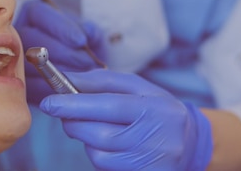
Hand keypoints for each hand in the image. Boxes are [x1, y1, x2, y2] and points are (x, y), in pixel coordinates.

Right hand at [14, 0, 105, 102]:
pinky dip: (52, 87)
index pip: (38, 13)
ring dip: (59, 70)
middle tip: (85, 62)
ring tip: (83, 76)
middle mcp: (19, 34)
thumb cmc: (85, 51)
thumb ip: (91, 32)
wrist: (85, 77)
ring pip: (29, 61)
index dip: (60, 27)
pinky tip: (70, 89)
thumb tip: (86, 32)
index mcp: (34, 15)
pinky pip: (30, 86)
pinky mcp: (18, 82)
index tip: (81, 41)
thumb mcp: (92, 38)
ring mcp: (14, 58)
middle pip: (31, 37)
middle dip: (62, 51)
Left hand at [39, 69, 212, 170]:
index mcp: (153, 107)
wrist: (190, 143)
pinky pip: (106, 167)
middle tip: (63, 113)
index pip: (108, 105)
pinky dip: (98, 154)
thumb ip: (103, 81)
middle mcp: (154, 137)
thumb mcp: (138, 87)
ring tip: (94, 127)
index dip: (75, 104)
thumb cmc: (157, 109)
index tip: (50, 102)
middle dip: (74, 122)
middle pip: (100, 134)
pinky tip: (109, 144)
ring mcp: (149, 162)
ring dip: (86, 139)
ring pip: (99, 154)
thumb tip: (67, 79)